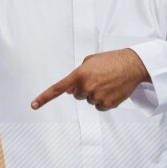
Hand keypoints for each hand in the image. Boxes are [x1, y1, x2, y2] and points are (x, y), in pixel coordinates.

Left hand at [31, 48, 150, 111]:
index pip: (58, 88)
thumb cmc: (111, 60)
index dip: (44, 97)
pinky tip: (112, 90)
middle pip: (77, 95)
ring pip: (89, 101)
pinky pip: (99, 107)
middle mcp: (86, 87)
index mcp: (79, 75)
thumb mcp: (90, 61)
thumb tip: (70, 91)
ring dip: (96, 93)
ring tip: (108, 82)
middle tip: (99, 78)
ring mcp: (96, 97)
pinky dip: (104, 101)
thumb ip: (77, 74)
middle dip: (85, 88)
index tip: (33, 105)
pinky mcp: (107, 104)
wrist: (133, 65)